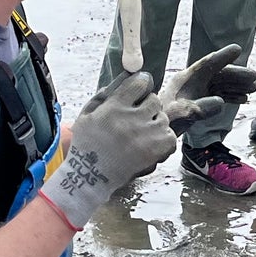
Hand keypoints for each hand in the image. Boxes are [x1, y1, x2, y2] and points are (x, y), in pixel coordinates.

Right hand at [40, 66, 172, 229]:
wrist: (90, 177)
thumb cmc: (86, 145)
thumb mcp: (86, 115)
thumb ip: (102, 95)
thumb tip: (122, 79)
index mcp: (114, 107)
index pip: (140, 83)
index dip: (142, 83)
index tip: (141, 88)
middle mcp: (132, 118)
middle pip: (155, 100)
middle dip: (148, 106)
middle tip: (140, 115)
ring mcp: (146, 134)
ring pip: (163, 118)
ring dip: (155, 123)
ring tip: (143, 133)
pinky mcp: (155, 150)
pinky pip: (170, 136)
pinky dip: (163, 139)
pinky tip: (150, 143)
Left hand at [160, 45, 255, 131]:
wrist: (154, 133)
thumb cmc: (165, 120)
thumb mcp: (183, 114)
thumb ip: (201, 108)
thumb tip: (221, 103)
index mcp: (186, 79)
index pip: (208, 64)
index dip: (223, 56)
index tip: (238, 49)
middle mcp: (192, 83)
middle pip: (218, 74)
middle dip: (237, 75)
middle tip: (254, 77)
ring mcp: (196, 93)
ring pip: (221, 85)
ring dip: (237, 86)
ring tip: (254, 88)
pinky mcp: (198, 103)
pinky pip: (218, 96)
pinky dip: (231, 97)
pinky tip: (243, 99)